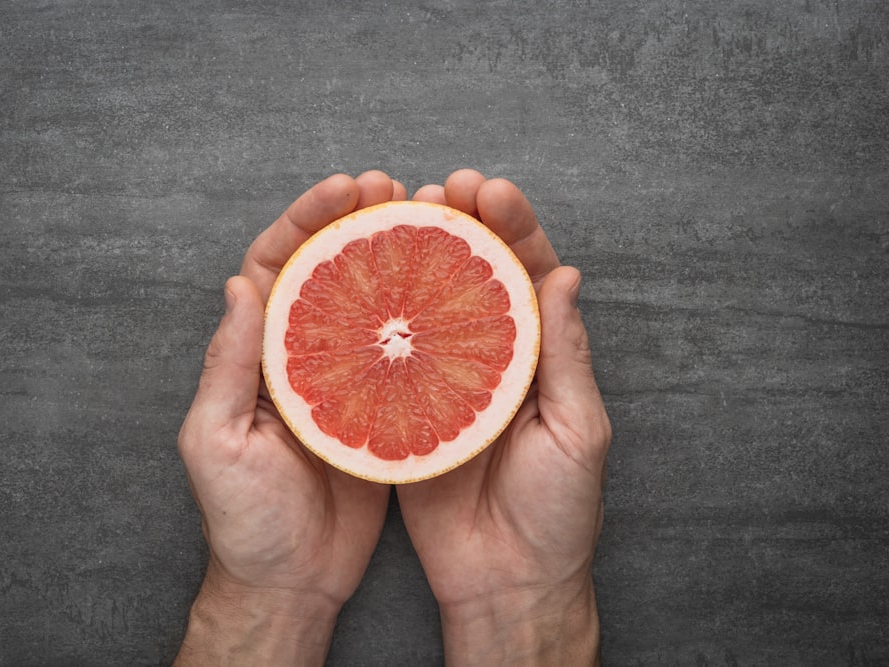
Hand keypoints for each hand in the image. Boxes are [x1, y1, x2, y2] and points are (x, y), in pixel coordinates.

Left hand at [174, 171, 406, 665]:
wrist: (289, 581)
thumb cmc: (243, 519)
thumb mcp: (218, 441)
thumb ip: (229, 364)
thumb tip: (241, 284)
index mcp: (255, 354)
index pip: (276, 265)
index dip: (306, 219)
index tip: (344, 188)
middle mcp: (299, 356)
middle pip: (327, 270)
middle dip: (356, 221)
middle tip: (395, 190)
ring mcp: (341, 381)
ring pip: (368, 303)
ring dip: (395, 259)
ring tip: (431, 222)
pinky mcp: (378, 410)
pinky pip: (399, 353)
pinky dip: (421, 320)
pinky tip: (450, 294)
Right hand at [397, 170, 611, 665]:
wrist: (506, 580)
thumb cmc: (557, 512)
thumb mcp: (576, 430)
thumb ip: (565, 354)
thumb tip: (565, 274)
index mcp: (538, 355)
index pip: (528, 273)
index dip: (511, 226)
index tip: (488, 190)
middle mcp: (490, 358)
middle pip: (473, 276)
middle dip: (459, 225)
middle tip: (436, 190)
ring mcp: (445, 382)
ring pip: (428, 306)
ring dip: (413, 260)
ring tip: (394, 216)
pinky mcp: (405, 412)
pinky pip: (390, 359)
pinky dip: (376, 322)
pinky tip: (359, 286)